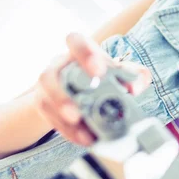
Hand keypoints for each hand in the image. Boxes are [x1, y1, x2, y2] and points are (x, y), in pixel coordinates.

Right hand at [33, 32, 150, 145]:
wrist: (81, 91)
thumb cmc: (104, 77)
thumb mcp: (122, 73)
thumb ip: (135, 75)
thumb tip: (134, 86)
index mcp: (80, 52)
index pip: (75, 41)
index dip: (84, 54)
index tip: (99, 71)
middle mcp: (59, 67)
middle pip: (49, 75)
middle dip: (61, 95)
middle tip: (78, 111)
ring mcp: (49, 87)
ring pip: (44, 99)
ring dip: (61, 116)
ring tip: (78, 124)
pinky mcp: (45, 106)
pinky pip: (51, 118)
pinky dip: (68, 130)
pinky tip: (84, 137)